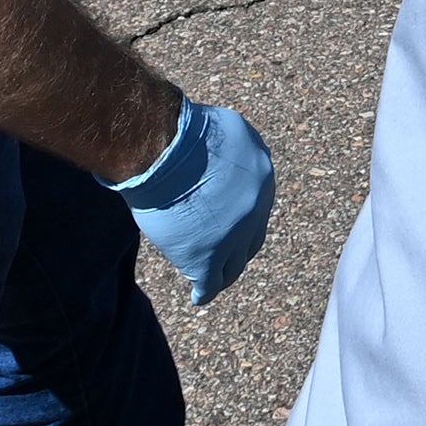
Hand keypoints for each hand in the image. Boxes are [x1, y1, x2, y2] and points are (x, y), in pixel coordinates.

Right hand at [109, 101, 275, 305]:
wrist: (163, 149)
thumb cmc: (183, 130)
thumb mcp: (226, 128)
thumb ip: (232, 147)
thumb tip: (223, 155)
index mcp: (262, 172)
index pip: (256, 202)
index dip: (241, 214)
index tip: (228, 221)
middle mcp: (257, 205)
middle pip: (252, 236)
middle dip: (238, 245)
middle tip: (224, 252)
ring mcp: (234, 234)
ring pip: (234, 263)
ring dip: (225, 271)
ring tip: (214, 278)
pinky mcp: (206, 256)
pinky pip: (210, 282)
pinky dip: (205, 291)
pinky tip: (199, 297)